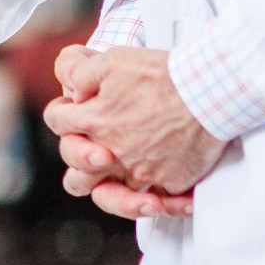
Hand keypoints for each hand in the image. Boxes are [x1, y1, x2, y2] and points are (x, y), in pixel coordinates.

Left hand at [43, 45, 221, 213]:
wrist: (208, 92)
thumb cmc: (161, 74)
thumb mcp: (112, 60)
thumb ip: (81, 72)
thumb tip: (71, 87)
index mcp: (94, 121)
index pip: (56, 121)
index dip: (61, 111)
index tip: (73, 107)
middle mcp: (113, 153)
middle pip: (76, 177)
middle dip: (80, 161)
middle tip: (96, 149)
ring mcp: (141, 172)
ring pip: (115, 199)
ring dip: (118, 198)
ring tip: (128, 189)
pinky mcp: (171, 181)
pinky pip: (162, 204)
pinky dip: (167, 204)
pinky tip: (171, 198)